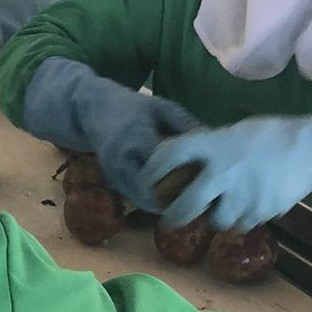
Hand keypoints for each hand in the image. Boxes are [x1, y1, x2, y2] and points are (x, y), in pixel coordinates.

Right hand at [85, 86, 196, 204]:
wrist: (95, 110)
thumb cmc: (134, 107)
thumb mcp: (162, 108)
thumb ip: (186, 124)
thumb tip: (216, 142)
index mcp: (136, 137)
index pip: (162, 165)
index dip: (183, 177)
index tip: (204, 182)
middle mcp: (121, 159)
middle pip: (149, 190)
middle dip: (173, 200)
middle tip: (197, 203)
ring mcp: (113, 173)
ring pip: (141, 199)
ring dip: (162, 205)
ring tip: (187, 205)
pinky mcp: (111, 182)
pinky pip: (133, 198)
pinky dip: (151, 202)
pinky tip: (170, 200)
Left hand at [140, 112, 311, 231]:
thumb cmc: (270, 137)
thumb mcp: (234, 133)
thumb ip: (209, 148)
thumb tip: (180, 162)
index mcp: (214, 144)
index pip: (169, 156)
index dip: (151, 171)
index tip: (144, 182)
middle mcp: (222, 171)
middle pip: (184, 206)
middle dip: (172, 217)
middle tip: (167, 220)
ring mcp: (241, 195)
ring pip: (215, 221)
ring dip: (214, 218)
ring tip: (224, 207)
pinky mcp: (259, 212)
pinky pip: (240, 225)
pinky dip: (240, 220)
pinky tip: (249, 206)